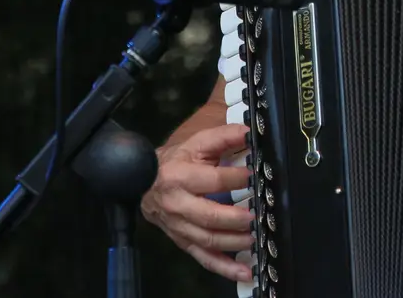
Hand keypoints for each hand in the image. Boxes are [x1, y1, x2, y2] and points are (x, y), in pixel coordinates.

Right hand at [139, 123, 256, 281]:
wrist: (144, 182)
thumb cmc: (175, 161)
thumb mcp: (197, 143)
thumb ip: (223, 136)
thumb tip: (249, 132)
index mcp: (180, 176)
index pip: (212, 180)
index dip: (237, 178)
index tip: (255, 176)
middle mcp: (178, 204)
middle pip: (209, 216)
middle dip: (236, 218)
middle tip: (257, 215)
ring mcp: (180, 227)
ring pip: (208, 239)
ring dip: (235, 242)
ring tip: (256, 238)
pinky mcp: (184, 241)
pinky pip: (204, 257)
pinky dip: (225, 267)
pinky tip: (244, 270)